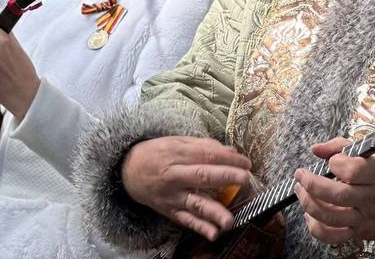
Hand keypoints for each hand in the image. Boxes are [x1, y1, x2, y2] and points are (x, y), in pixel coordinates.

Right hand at [120, 136, 252, 242]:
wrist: (128, 172)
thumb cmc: (155, 153)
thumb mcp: (176, 142)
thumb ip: (203, 146)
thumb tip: (231, 152)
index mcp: (177, 154)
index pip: (206, 155)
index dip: (227, 159)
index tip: (246, 163)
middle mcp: (175, 176)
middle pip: (202, 176)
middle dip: (225, 177)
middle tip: (245, 179)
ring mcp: (172, 196)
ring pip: (195, 203)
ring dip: (213, 212)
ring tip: (229, 220)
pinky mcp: (170, 211)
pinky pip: (187, 220)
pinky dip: (200, 227)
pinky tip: (214, 234)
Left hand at [293, 136, 374, 244]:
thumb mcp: (374, 156)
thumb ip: (342, 146)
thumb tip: (316, 149)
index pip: (354, 170)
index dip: (336, 162)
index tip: (332, 160)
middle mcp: (372, 198)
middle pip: (338, 195)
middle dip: (312, 184)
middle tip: (301, 175)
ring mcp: (366, 218)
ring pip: (332, 217)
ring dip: (309, 203)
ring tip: (301, 191)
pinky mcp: (360, 233)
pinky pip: (333, 236)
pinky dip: (316, 227)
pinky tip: (310, 214)